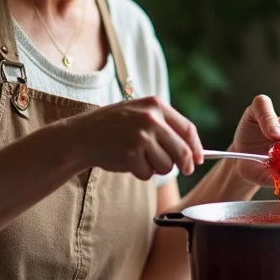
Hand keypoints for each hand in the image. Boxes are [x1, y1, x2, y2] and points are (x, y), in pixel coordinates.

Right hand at [62, 96, 203, 180]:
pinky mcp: (131, 154)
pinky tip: (127, 161)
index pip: (187, 129)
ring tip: (139, 157)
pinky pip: (148, 174)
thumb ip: (163, 125)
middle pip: (182, 151)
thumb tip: (192, 151)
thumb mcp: (138, 112)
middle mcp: (150, 119)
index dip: (196, 147)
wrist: (81, 135)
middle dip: (184, 165)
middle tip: (183, 170)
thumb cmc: (112, 126)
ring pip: (166, 166)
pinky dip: (141, 173)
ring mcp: (141, 136)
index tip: (199, 159)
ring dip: (156, 168)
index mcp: (155, 105)